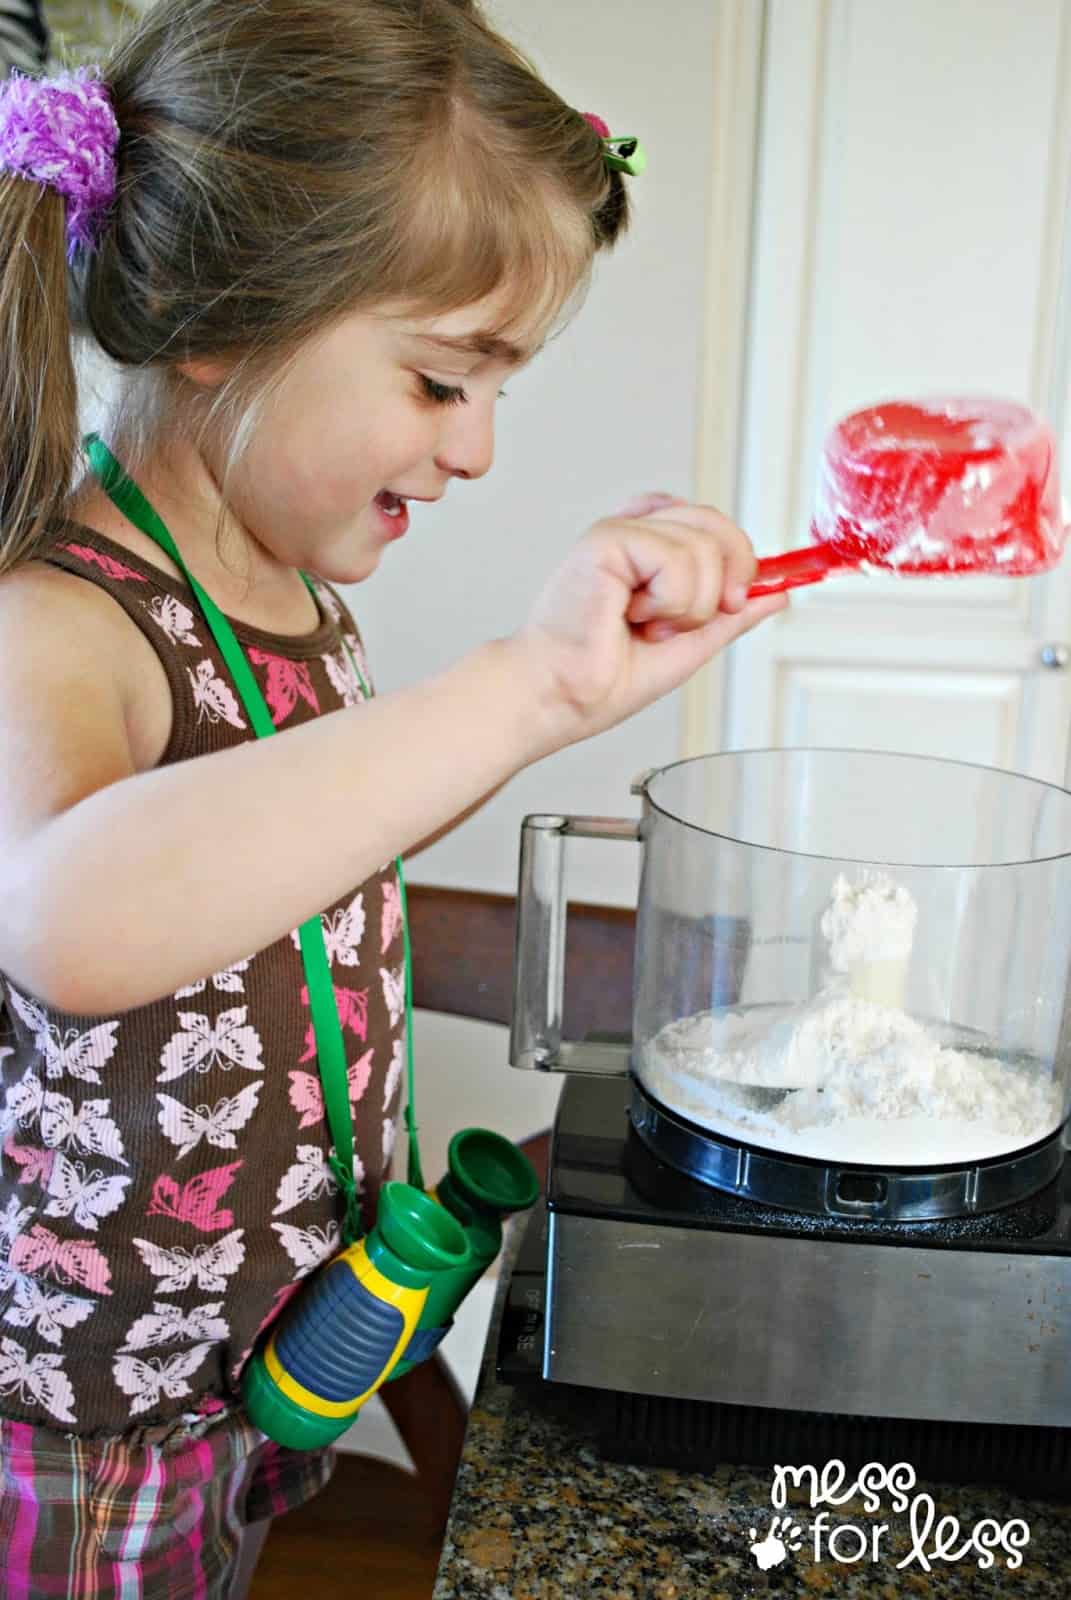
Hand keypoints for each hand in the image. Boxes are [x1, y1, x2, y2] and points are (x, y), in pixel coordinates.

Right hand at [512, 492, 787, 753]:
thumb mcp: (690, 643)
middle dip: (722, 586)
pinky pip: (676, 558)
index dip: (736, 563)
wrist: (564, 696)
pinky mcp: (607, 538)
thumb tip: (779, 592)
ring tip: (646, 626)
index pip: (717, 526)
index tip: (730, 605)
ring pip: (704, 547)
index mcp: (651, 549)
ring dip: (688, 607)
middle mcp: (636, 531)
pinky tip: (631, 614)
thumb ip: (732, 614)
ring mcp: (621, 531)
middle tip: (686, 623)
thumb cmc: (603, 676)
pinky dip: (667, 601)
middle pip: (719, 526)